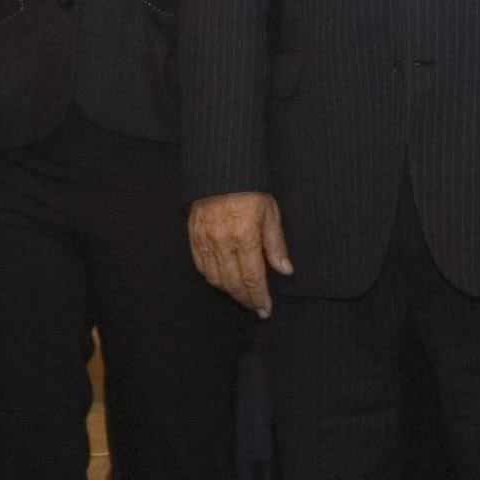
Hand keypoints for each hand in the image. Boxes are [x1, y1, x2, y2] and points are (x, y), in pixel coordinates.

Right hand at [188, 192, 290, 316]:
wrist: (221, 170)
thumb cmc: (249, 190)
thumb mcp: (270, 213)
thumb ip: (276, 244)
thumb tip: (285, 270)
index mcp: (244, 236)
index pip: (252, 278)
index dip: (259, 297)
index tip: (265, 310)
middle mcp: (222, 243)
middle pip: (233, 283)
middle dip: (246, 299)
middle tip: (255, 307)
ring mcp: (205, 241)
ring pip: (215, 279)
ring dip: (229, 291)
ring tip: (242, 294)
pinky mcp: (194, 238)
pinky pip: (201, 267)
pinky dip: (212, 278)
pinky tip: (223, 279)